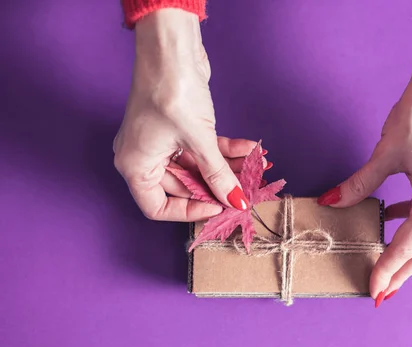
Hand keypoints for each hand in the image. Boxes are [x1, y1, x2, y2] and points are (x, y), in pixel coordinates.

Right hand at [114, 9, 254, 221]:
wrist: (171, 49)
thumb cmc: (172, 94)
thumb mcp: (198, 141)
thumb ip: (217, 174)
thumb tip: (235, 201)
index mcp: (135, 166)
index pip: (157, 207)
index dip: (189, 212)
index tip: (218, 207)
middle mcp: (145, 157)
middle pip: (184, 186)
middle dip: (217, 187)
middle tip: (247, 189)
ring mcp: (162, 142)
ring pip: (197, 167)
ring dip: (227, 168)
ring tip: (256, 168)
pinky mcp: (179, 128)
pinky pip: (202, 148)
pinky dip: (225, 149)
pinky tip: (251, 149)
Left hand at [318, 15, 411, 303]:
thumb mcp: (385, 154)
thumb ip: (358, 184)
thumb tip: (331, 201)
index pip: (408, 247)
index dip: (388, 269)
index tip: (373, 289)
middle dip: (404, 272)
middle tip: (384, 291)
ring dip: (411, 251)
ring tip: (388, 264)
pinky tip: (395, 217)